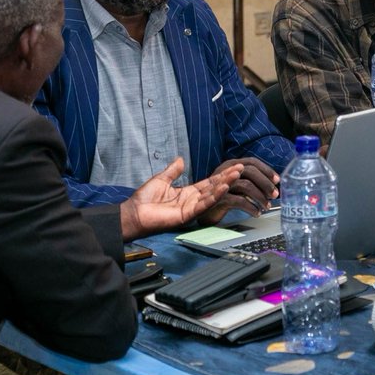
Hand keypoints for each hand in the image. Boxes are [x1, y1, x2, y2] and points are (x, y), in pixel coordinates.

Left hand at [119, 158, 238, 240]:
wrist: (134, 212)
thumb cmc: (144, 199)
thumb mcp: (161, 179)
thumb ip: (173, 171)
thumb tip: (181, 159)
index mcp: (187, 192)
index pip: (208, 183)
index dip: (220, 175)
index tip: (232, 167)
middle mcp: (192, 200)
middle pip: (213, 188)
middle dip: (227, 178)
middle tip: (240, 169)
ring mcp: (191, 208)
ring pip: (212, 196)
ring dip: (224, 185)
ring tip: (235, 176)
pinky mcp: (187, 215)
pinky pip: (203, 205)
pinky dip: (214, 196)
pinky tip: (223, 187)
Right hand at [198, 156, 281, 225]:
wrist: (201, 212)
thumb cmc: (221, 198)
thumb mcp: (236, 186)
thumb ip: (249, 181)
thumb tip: (272, 186)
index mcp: (230, 166)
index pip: (252, 162)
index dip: (266, 170)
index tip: (277, 180)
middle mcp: (224, 171)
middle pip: (249, 171)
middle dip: (265, 183)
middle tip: (275, 194)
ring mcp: (220, 185)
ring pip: (246, 185)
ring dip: (260, 197)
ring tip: (267, 206)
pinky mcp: (218, 199)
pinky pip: (239, 201)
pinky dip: (251, 207)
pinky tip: (256, 213)